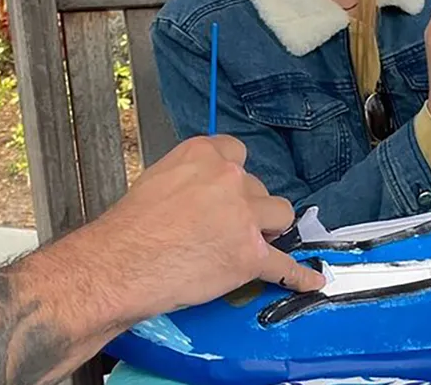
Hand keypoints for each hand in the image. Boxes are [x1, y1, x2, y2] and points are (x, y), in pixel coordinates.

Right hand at [91, 136, 325, 318]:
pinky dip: (298, 275)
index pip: (236, 152)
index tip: (228, 190)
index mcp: (202, 154)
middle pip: (258, 187)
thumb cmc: (126, 229)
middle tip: (225, 227)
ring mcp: (243, 216)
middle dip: (248, 207)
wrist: (120, 265)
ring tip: (251, 243)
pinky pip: (285, 265)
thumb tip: (198, 197)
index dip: (233, 176)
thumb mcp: (155, 181)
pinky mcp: (250, 255)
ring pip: (281, 215)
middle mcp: (228, 178)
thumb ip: (188, 180)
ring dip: (269, 229)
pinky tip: (310, 279)